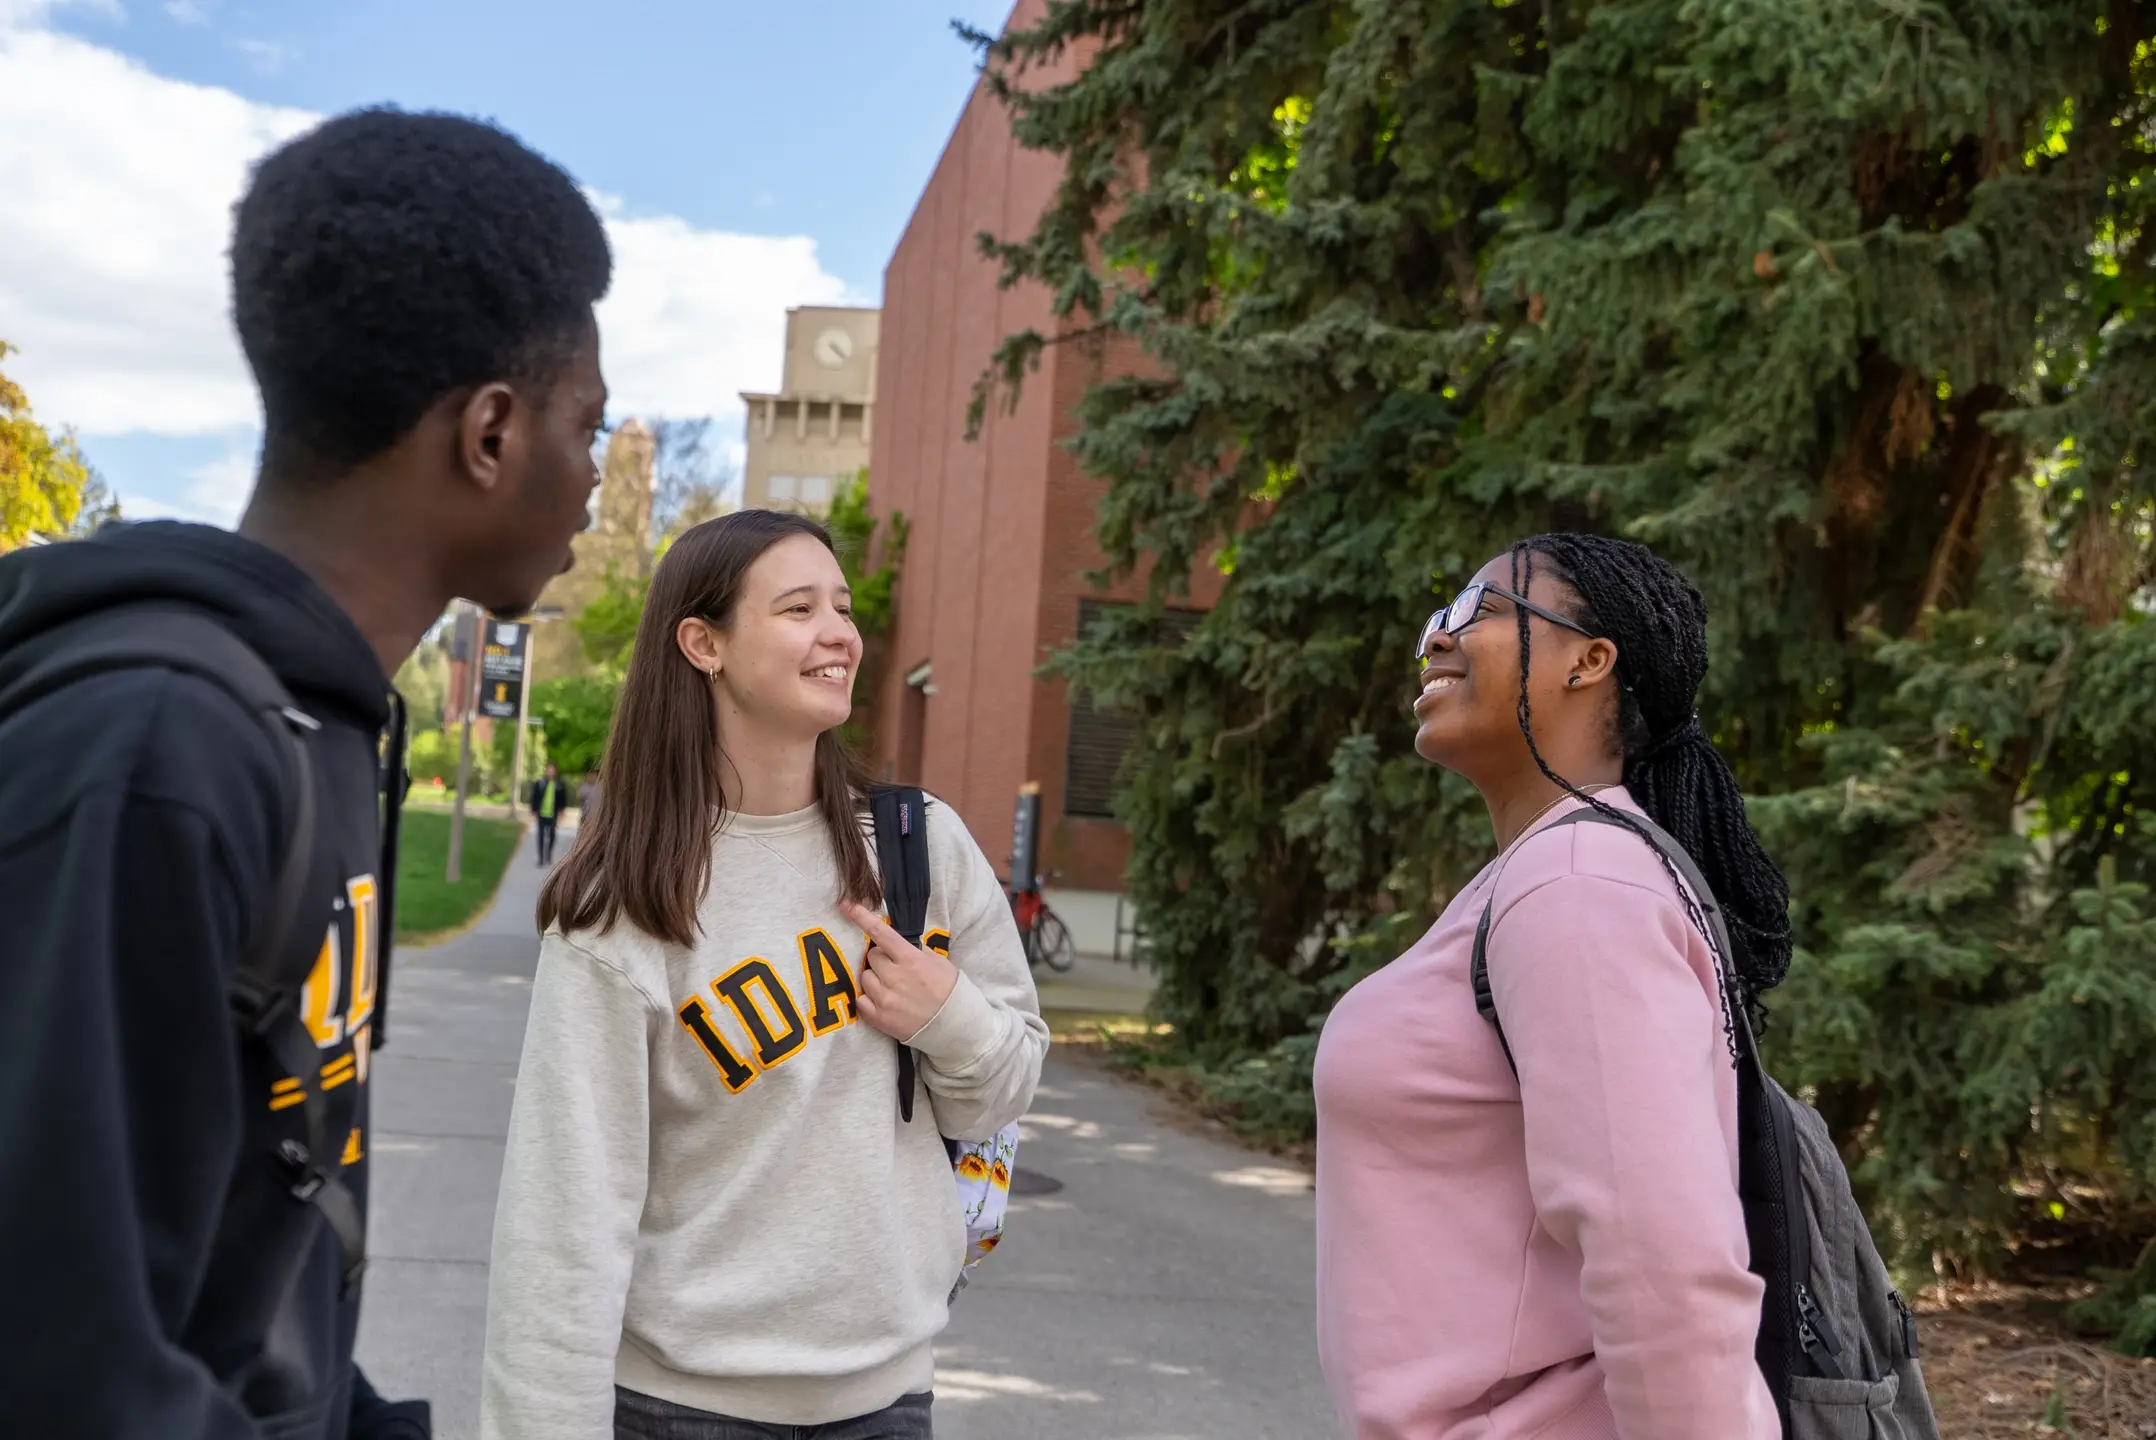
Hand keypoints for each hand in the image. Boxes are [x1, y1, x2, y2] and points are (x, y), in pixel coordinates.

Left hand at [842, 902, 961, 1042]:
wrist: (953, 1025)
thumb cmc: (948, 990)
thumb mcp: (937, 961)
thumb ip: (914, 949)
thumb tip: (894, 940)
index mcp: (910, 959)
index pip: (881, 933)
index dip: (862, 917)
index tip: (847, 905)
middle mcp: (894, 977)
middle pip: (871, 956)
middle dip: (881, 959)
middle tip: (896, 969)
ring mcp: (884, 998)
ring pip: (865, 977)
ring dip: (875, 979)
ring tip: (893, 988)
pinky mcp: (878, 1018)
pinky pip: (860, 1000)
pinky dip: (869, 999)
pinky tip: (884, 1001)